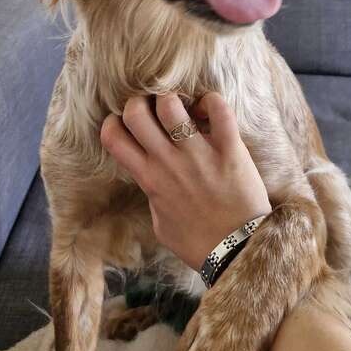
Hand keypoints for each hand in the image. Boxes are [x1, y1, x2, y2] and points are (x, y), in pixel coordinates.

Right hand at [100, 92, 270, 269]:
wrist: (237, 252)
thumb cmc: (198, 243)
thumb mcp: (160, 224)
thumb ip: (152, 196)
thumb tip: (151, 181)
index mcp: (150, 179)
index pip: (113, 137)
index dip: (114, 123)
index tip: (126, 125)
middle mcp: (169, 163)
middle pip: (135, 113)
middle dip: (140, 103)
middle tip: (154, 111)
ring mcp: (199, 154)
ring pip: (170, 104)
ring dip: (173, 99)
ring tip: (184, 108)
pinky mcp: (230, 149)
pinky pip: (219, 109)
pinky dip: (211, 102)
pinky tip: (210, 112)